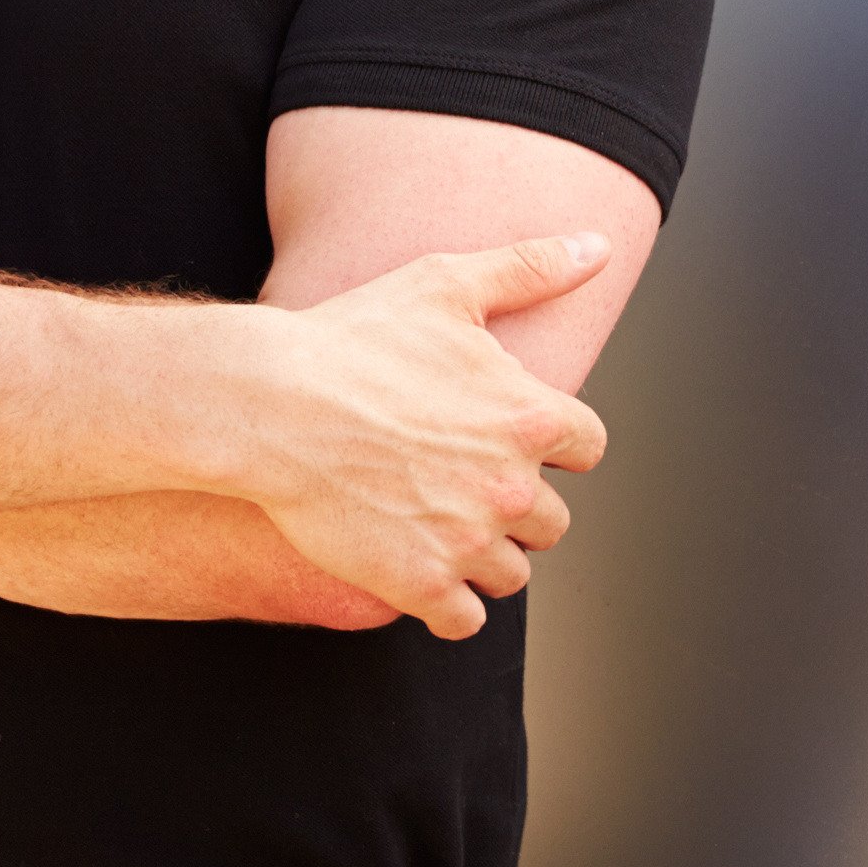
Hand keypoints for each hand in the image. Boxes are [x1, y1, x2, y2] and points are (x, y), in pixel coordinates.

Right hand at [226, 233, 615, 637]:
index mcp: (531, 417)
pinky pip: (464, 620)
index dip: (553, 445)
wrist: (269, 402)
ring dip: (484, 556)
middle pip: (553, 520)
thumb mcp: (446, 285)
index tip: (512, 441)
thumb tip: (598, 246)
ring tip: (437, 526)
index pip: (589, 449)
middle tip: (462, 485)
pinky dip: (449, 606)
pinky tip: (420, 573)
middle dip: (516, 506)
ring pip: (512, 574)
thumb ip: (532, 268)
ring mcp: (468, 541)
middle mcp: (512, 485)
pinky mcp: (421, 584)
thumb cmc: (351, 340)